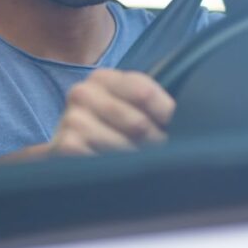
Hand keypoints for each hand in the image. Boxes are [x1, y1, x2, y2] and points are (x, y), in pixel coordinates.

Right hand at [49, 69, 175, 155]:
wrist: (78, 150)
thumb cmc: (116, 128)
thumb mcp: (135, 107)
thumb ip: (156, 104)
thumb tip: (181, 119)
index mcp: (102, 78)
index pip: (144, 92)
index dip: (165, 115)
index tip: (165, 125)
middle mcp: (82, 92)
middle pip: (138, 123)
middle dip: (152, 142)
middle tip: (149, 148)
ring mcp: (71, 119)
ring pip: (124, 145)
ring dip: (134, 159)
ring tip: (131, 159)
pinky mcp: (66, 145)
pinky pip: (105, 161)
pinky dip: (115, 169)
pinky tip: (112, 166)